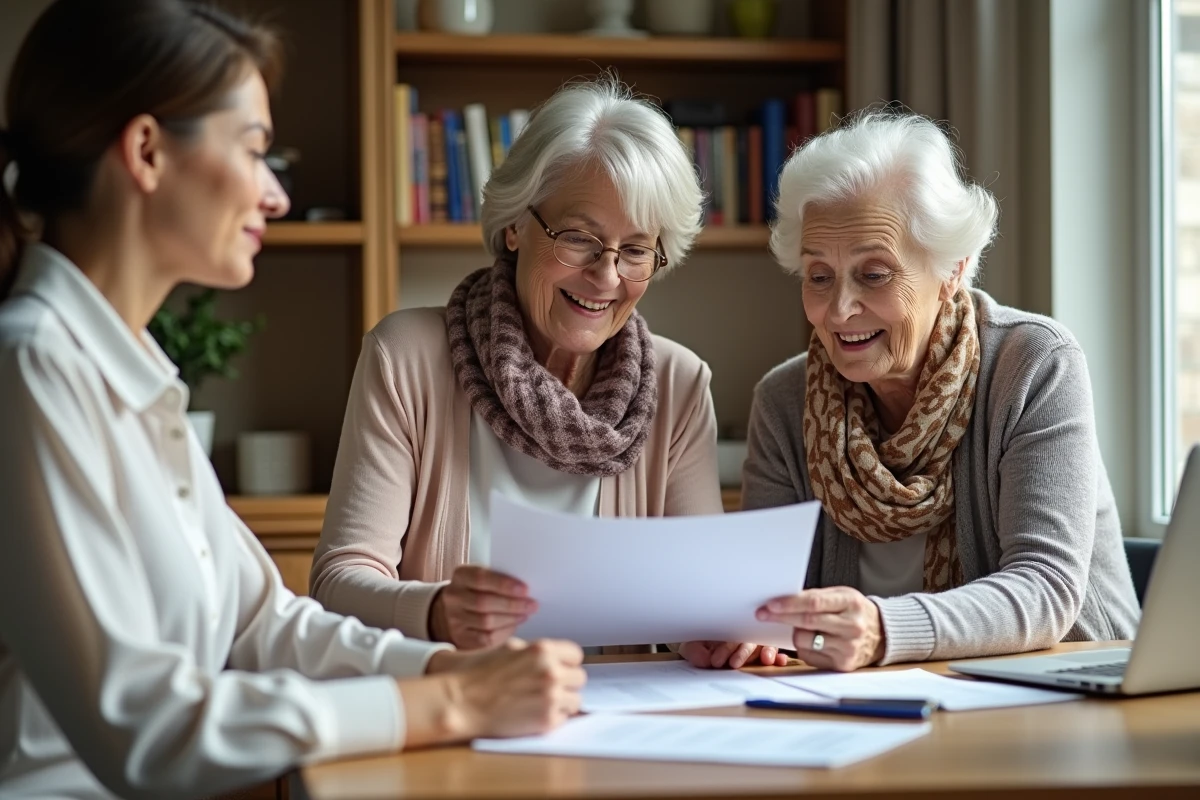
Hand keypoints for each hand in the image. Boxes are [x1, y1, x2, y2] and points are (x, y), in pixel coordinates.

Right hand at [424, 639, 584, 740]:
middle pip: (579, 677)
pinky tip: (533, 713)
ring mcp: (551, 697)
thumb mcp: (510, 647)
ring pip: (575, 700)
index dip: (566, 662)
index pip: (576, 655)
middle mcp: (551, 672)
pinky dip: (552, 718)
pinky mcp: (546, 721)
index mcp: (543, 650)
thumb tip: (555, 658)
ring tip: (539, 702)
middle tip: (547, 687)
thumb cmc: (478, 673)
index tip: (559, 668)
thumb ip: (536, 651)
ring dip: (562, 701)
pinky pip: (564, 719)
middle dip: (565, 682)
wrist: (460, 701)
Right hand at [429, 565, 535, 648]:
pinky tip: (514, 625)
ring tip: (525, 614)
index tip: (525, 589)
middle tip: (532, 605)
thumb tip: (526, 590)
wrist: (455, 611)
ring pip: (486, 621)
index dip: (504, 584)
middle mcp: (454, 597)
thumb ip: (500, 579)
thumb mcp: (484, 578)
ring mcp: (455, 619)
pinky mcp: (461, 637)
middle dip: (512, 604)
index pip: (480, 577)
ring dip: (511, 618)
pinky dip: (504, 632)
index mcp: (461, 576)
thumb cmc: (478, 590)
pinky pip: (485, 638)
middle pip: (484, 602)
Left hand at [679, 640, 788, 668]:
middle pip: (747, 640)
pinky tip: (779, 661)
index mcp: (726, 626)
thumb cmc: (699, 644)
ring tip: (766, 660)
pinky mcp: (765, 651)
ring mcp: (755, 640)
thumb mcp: (692, 645)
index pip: (729, 635)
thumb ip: (695, 651)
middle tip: (733, 664)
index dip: (724, 648)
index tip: (715, 661)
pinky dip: (778, 655)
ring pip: (764, 643)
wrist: (700, 646)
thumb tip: (705, 661)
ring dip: (767, 651)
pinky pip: (775, 649)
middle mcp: (743, 632)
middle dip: (742, 652)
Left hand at [756, 586, 885, 671]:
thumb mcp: (842, 596)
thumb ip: (817, 597)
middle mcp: (852, 627)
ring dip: (793, 633)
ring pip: (805, 640)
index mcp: (851, 603)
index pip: (814, 603)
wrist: (881, 634)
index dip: (790, 603)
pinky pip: (809, 655)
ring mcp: (848, 648)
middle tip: (762, 614)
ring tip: (797, 627)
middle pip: (807, 622)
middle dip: (781, 617)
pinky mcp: (842, 665)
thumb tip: (783, 600)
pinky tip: (811, 640)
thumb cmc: (855, 611)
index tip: (770, 604)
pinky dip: (803, 647)